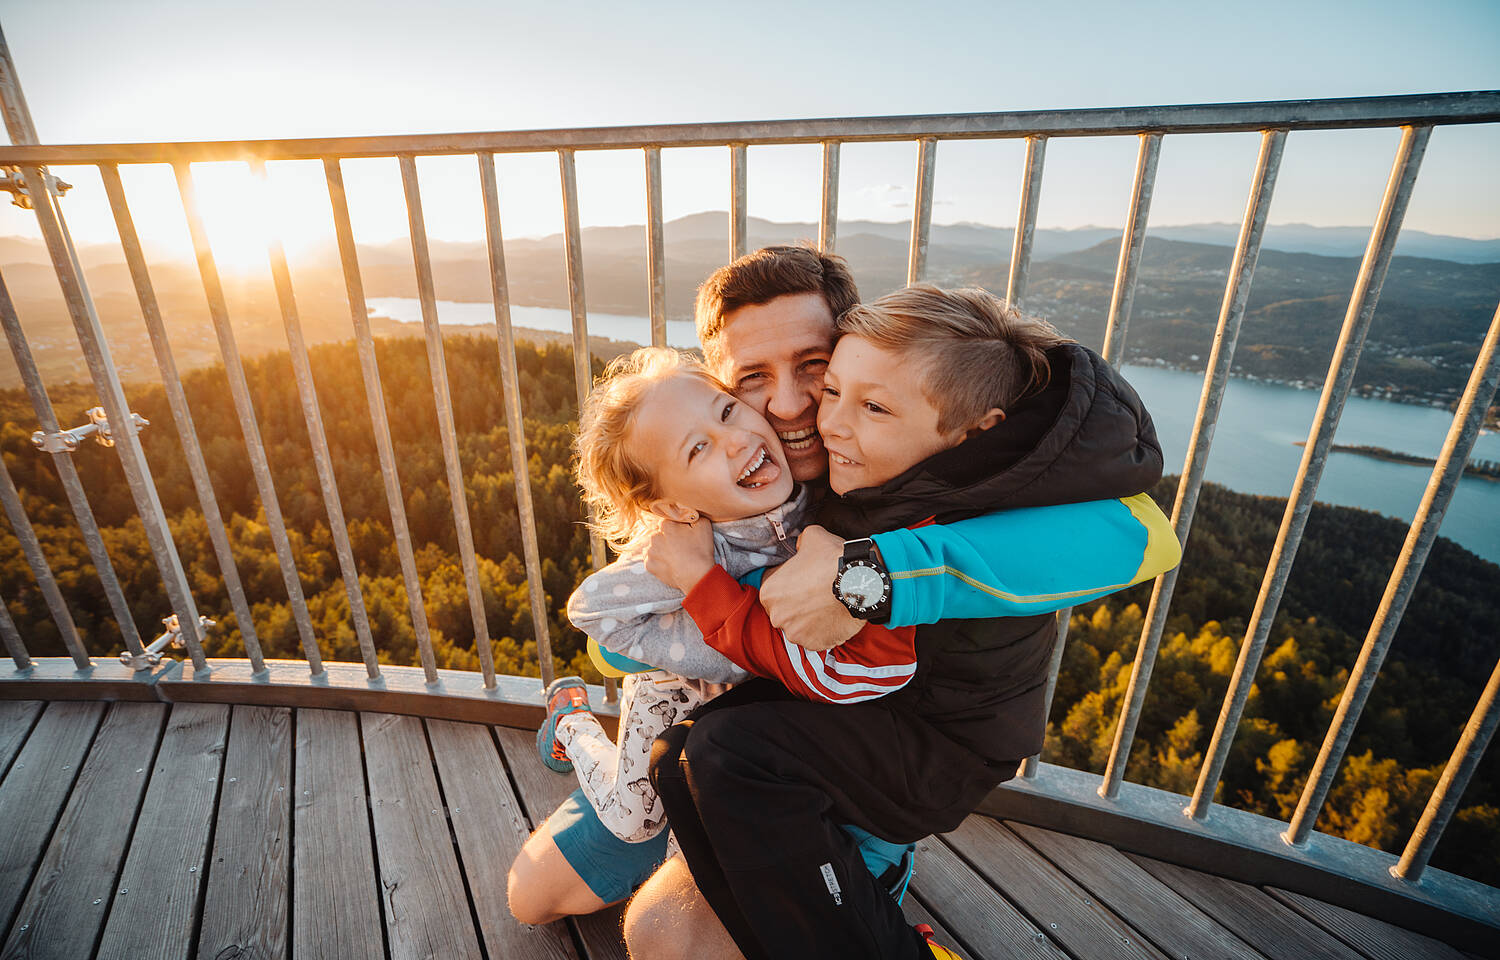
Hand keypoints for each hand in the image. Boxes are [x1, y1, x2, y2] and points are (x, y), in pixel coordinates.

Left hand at [642, 517, 714, 593]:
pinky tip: (668, 563)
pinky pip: (650, 559)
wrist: (697, 576)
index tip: (682, 534)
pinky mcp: (649, 565)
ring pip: (653, 546)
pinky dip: (657, 560)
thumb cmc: (700, 550)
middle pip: (658, 533)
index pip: (667, 521)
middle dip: (666, 537)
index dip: (675, 527)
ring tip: (673, 555)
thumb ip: (693, 515)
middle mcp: (654, 537)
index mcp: (665, 525)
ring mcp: (650, 552)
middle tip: (679, 546)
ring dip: (660, 548)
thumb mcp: (703, 525)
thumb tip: (688, 514)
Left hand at [760, 525, 861, 651]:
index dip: (789, 585)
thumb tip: (802, 548)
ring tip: (827, 606)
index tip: (803, 583)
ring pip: (799, 627)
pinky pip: (816, 638)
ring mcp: (796, 634)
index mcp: (769, 592)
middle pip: (784, 611)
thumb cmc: (832, 559)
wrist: (859, 581)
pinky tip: (834, 617)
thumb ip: (800, 543)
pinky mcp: (815, 645)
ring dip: (810, 620)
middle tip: (816, 595)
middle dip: (797, 605)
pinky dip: (824, 631)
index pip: (774, 591)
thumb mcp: (811, 537)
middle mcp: (777, 617)